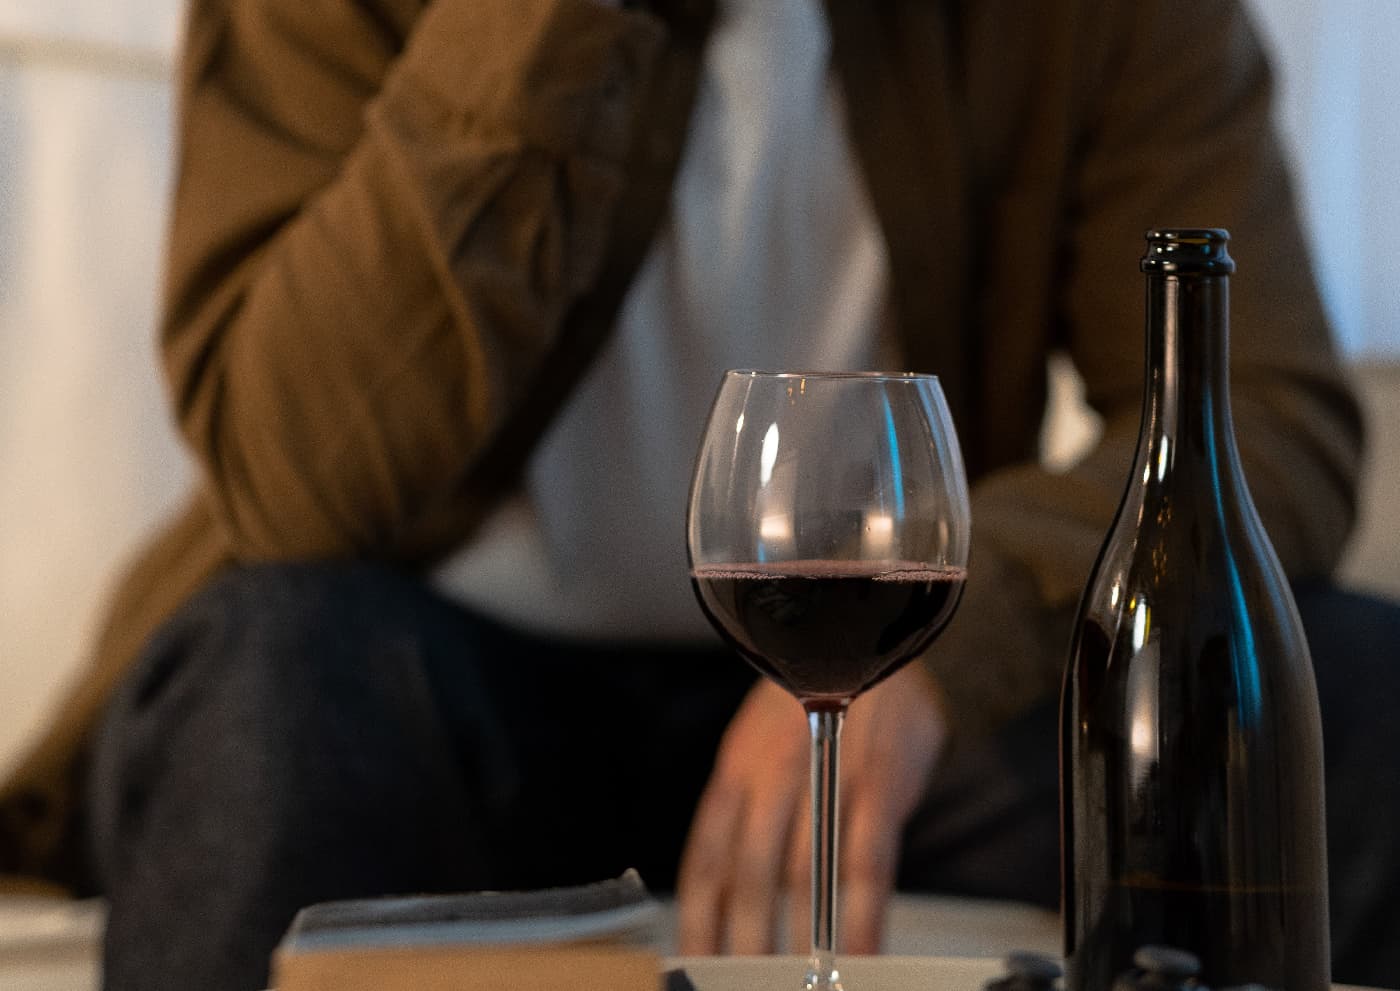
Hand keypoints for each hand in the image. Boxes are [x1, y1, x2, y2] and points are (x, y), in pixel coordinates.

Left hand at [677, 664, 949, 954]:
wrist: (879, 646)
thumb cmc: (818, 707)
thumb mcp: (762, 745)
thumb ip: (745, 809)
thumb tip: (725, 891)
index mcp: (737, 767)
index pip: (707, 855)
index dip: (698, 916)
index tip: (692, 961)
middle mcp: (774, 771)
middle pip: (750, 873)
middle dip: (745, 940)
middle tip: (745, 984)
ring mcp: (828, 776)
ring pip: (805, 875)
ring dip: (801, 939)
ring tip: (799, 981)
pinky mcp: (881, 783)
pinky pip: (867, 863)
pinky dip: (863, 917)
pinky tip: (860, 954)